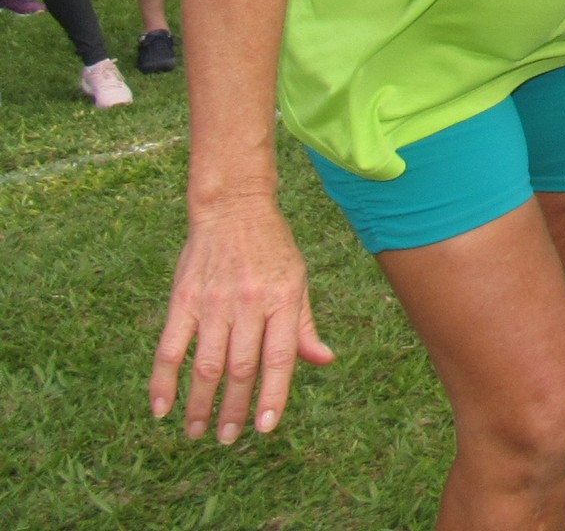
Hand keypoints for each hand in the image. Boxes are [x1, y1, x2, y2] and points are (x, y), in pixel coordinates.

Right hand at [149, 203, 333, 442]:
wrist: (233, 207)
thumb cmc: (272, 248)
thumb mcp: (298, 280)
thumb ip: (304, 325)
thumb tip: (324, 360)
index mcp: (282, 300)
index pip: (279, 358)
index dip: (273, 395)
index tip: (266, 427)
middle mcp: (249, 304)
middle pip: (240, 368)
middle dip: (234, 410)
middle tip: (228, 438)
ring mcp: (213, 303)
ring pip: (205, 365)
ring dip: (200, 404)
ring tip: (197, 431)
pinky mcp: (183, 300)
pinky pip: (170, 348)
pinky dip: (162, 382)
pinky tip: (161, 409)